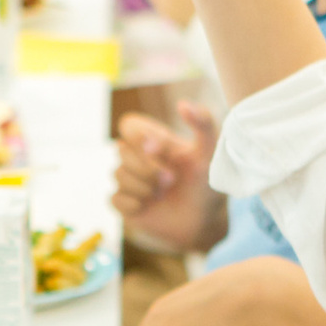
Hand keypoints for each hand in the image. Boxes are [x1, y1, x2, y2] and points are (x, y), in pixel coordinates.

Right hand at [114, 103, 221, 251]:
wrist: (205, 221)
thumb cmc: (208, 185)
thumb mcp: (211, 153)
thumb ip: (204, 124)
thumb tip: (183, 104)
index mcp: (155, 141)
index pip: (129, 125)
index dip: (139, 136)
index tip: (159, 147)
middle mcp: (138, 159)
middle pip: (120, 150)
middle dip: (147, 167)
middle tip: (170, 180)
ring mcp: (130, 181)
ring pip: (117, 174)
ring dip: (144, 186)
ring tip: (163, 194)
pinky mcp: (125, 204)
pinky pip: (114, 199)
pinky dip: (134, 203)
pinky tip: (150, 207)